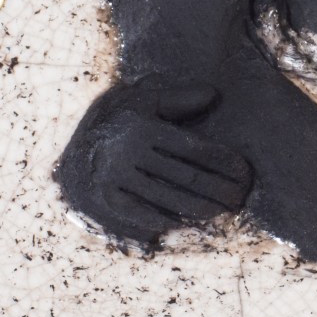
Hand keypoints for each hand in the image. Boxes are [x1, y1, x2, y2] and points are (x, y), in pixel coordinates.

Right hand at [56, 77, 252, 246]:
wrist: (73, 149)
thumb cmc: (118, 122)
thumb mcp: (143, 101)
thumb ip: (178, 98)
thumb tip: (212, 94)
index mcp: (144, 127)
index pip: (195, 149)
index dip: (224, 162)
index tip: (244, 172)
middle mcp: (130, 153)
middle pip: (188, 178)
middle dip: (220, 190)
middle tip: (240, 197)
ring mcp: (117, 179)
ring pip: (171, 200)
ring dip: (203, 209)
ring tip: (223, 211)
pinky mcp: (108, 199)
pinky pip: (147, 215)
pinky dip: (172, 220)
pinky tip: (191, 222)